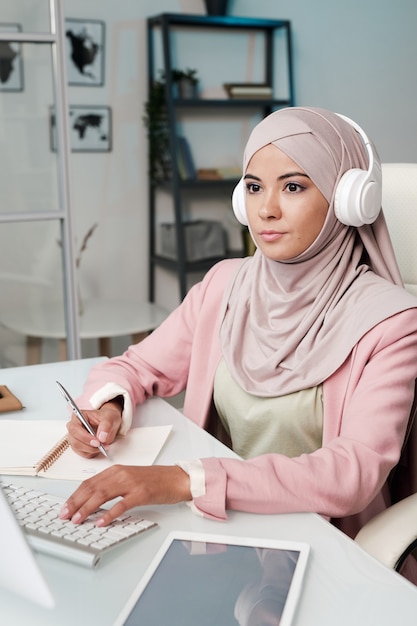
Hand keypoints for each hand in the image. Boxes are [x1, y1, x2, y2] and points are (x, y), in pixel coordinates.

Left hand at [60, 464, 190, 525]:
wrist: (177, 478)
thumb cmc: (154, 481)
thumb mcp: (129, 480)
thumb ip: (112, 486)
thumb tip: (91, 501)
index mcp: (116, 470)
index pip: (89, 483)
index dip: (74, 496)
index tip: (64, 508)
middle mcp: (121, 474)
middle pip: (92, 488)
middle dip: (75, 503)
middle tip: (65, 516)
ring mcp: (131, 483)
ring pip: (102, 495)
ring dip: (87, 508)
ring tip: (77, 520)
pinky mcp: (142, 493)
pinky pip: (121, 505)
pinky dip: (109, 514)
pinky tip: (101, 522)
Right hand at [66, 400, 122, 457]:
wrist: (110, 423)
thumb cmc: (107, 417)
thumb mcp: (110, 417)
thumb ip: (106, 425)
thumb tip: (102, 436)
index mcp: (78, 417)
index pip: (75, 429)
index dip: (84, 437)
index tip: (97, 441)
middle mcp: (74, 428)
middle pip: (75, 441)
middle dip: (89, 446)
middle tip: (101, 445)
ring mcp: (75, 438)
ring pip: (78, 449)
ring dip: (92, 450)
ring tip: (104, 446)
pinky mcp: (79, 447)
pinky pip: (84, 454)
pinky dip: (93, 453)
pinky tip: (100, 447)